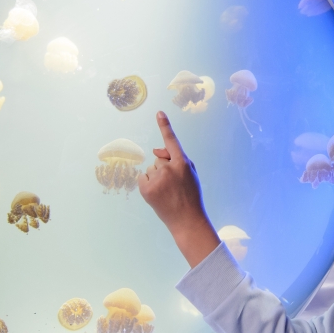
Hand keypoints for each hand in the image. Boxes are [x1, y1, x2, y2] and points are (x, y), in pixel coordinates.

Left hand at [138, 111, 220, 267]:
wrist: (186, 219)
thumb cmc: (190, 194)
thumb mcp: (190, 173)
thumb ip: (176, 158)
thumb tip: (155, 151)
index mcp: (183, 163)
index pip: (172, 141)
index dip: (165, 126)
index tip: (159, 112)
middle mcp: (169, 168)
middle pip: (159, 159)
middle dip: (164, 168)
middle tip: (173, 185)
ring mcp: (157, 179)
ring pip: (151, 169)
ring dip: (156, 177)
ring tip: (167, 192)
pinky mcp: (146, 189)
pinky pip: (143, 177)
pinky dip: (148, 184)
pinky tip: (157, 194)